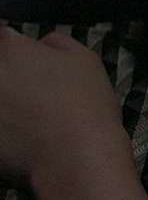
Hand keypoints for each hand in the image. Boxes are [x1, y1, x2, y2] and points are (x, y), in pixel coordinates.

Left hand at [0, 26, 122, 186]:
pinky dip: (5, 133)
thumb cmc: (86, 107)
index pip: (2, 40)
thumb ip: (57, 43)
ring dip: (6, 105)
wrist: (77, 159)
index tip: (27, 69)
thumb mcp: (87, 60)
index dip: (16, 55)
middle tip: (30, 98)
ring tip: (29, 120)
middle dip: (8, 81)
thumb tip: (41, 43)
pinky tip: (23, 140)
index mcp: (11, 48)